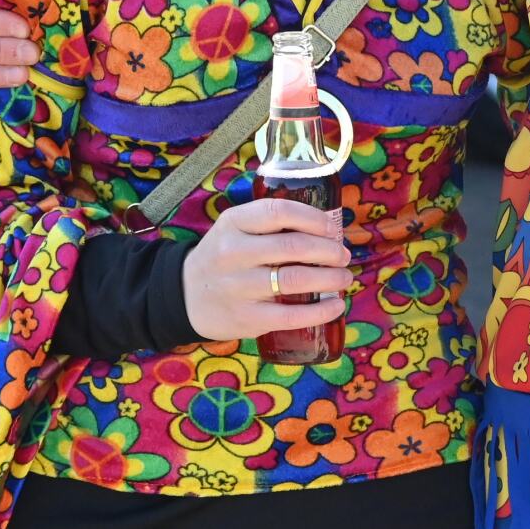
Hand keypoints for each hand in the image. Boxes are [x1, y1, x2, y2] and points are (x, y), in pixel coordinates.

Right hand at [180, 199, 354, 341]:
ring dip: (330, 278)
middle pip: (293, 246)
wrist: (185, 296)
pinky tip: (335, 306)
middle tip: (343, 255)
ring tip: (344, 278)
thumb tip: (327, 226)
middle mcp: (233, 252)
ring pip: (296, 279)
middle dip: (329, 250)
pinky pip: (291, 315)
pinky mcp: (246, 317)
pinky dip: (320, 311)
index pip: (279, 211)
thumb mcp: (235, 229)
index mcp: (234, 222)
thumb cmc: (224, 257)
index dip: (314, 218)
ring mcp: (238, 286)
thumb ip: (270, 224)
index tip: (333, 227)